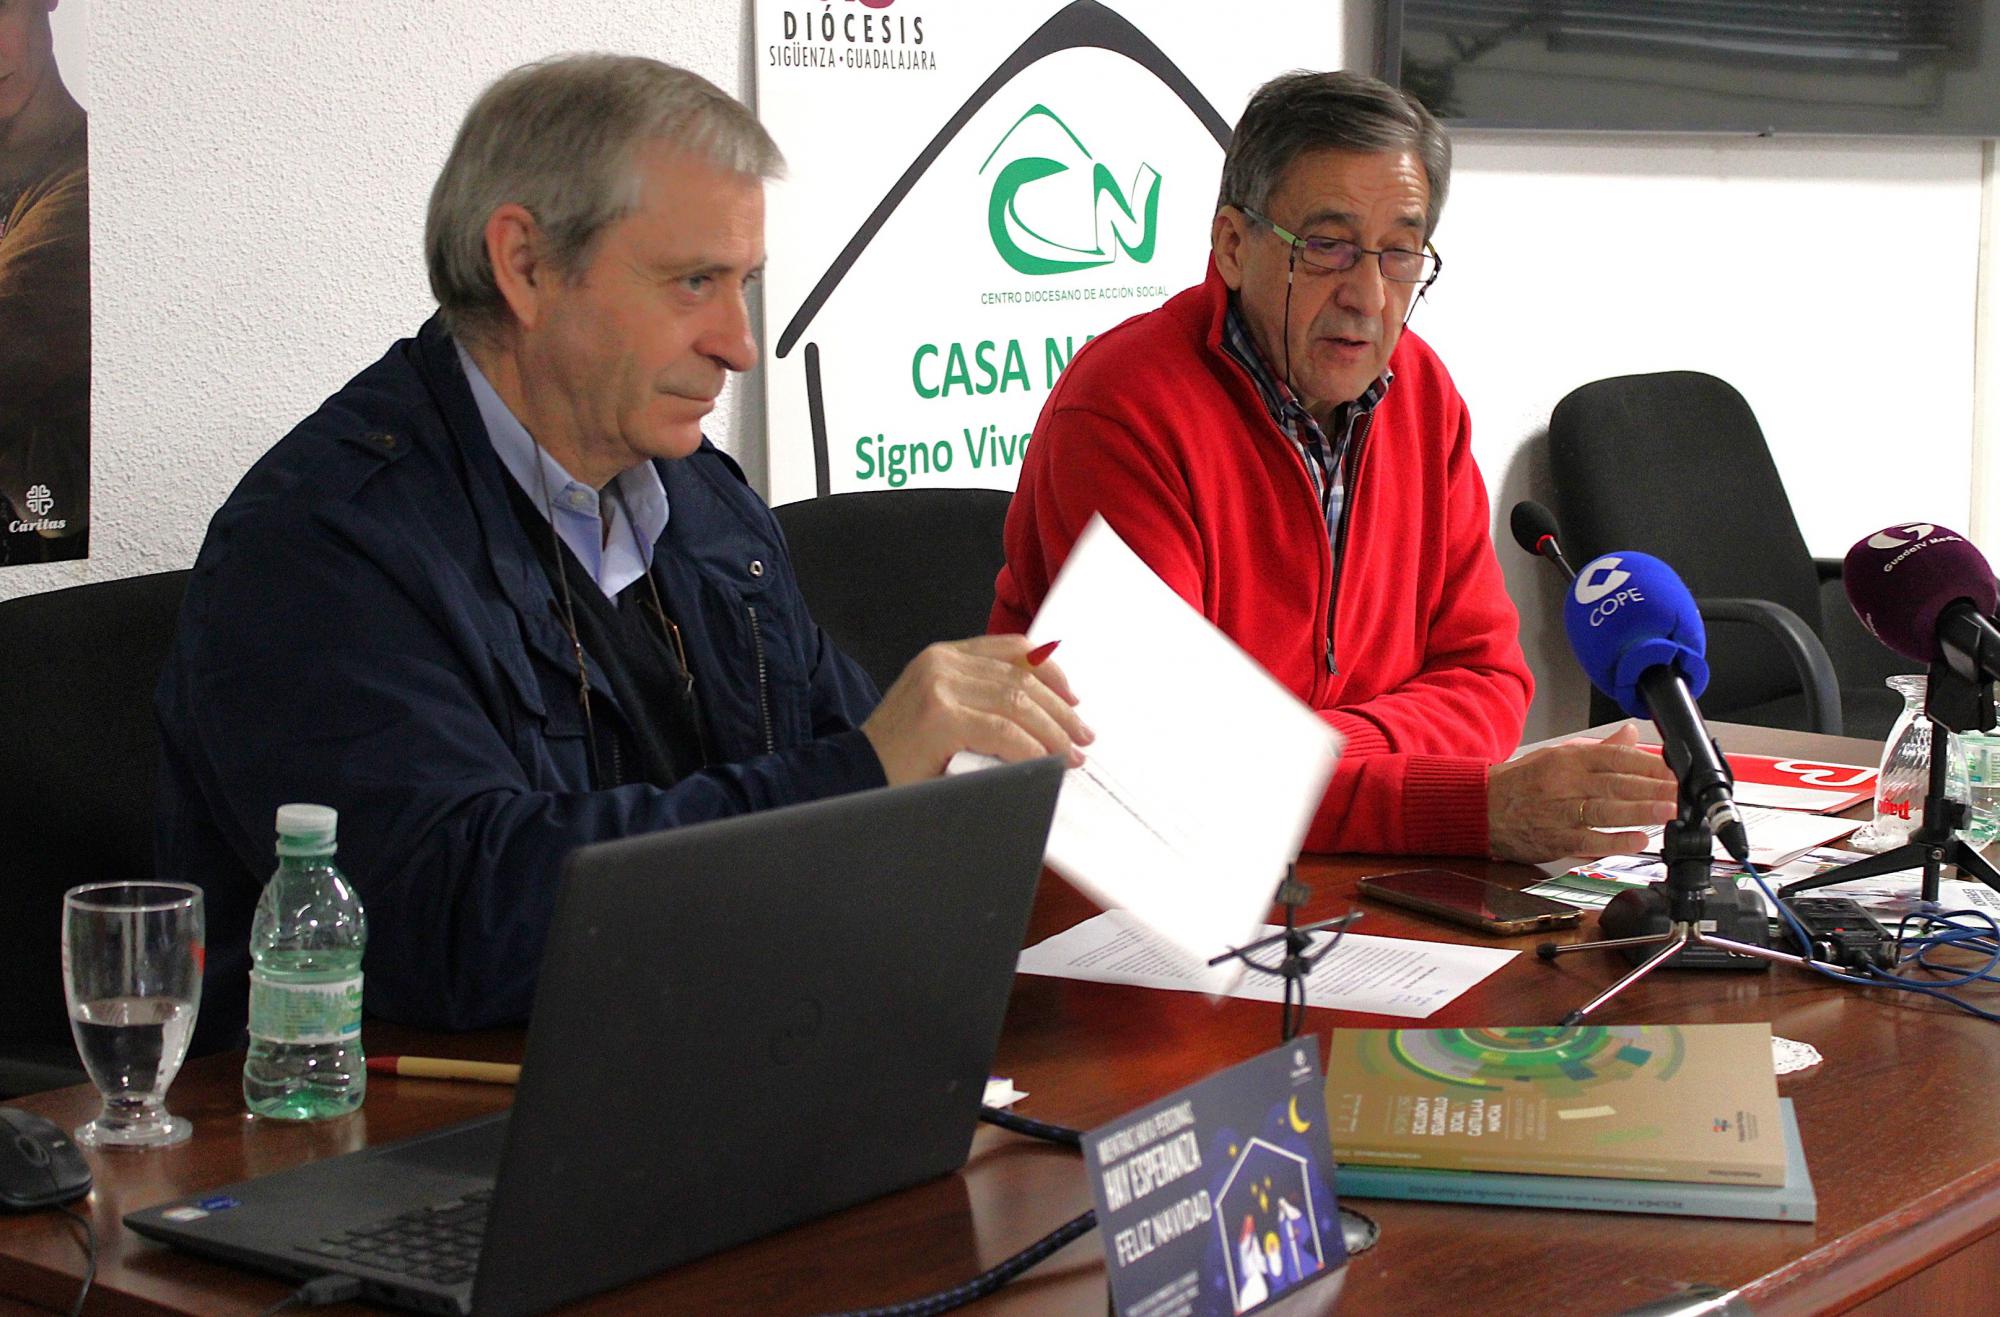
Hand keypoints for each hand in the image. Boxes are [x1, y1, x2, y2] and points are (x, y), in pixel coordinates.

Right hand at [861, 635, 1092, 785]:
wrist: (851, 777)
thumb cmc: (897, 755)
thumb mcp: (940, 713)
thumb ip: (978, 702)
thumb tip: (1038, 715)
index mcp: (943, 656)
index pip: (1011, 650)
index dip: (1050, 672)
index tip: (1073, 697)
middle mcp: (941, 663)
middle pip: (1021, 677)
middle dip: (1060, 710)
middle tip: (1083, 736)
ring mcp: (939, 687)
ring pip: (1017, 702)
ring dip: (1053, 732)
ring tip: (1072, 754)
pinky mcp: (939, 717)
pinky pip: (1002, 731)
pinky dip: (1031, 749)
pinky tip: (1046, 763)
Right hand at [1486, 722, 1678, 861]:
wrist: (1482, 808)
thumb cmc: (1521, 782)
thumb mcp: (1557, 755)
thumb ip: (1598, 749)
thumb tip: (1631, 735)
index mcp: (1567, 760)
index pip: (1614, 757)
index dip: (1647, 763)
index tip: (1674, 767)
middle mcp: (1565, 784)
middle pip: (1615, 784)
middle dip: (1652, 787)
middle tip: (1681, 791)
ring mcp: (1560, 813)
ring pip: (1605, 811)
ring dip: (1639, 812)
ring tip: (1668, 811)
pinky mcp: (1556, 840)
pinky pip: (1589, 841)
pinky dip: (1614, 842)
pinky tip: (1638, 841)